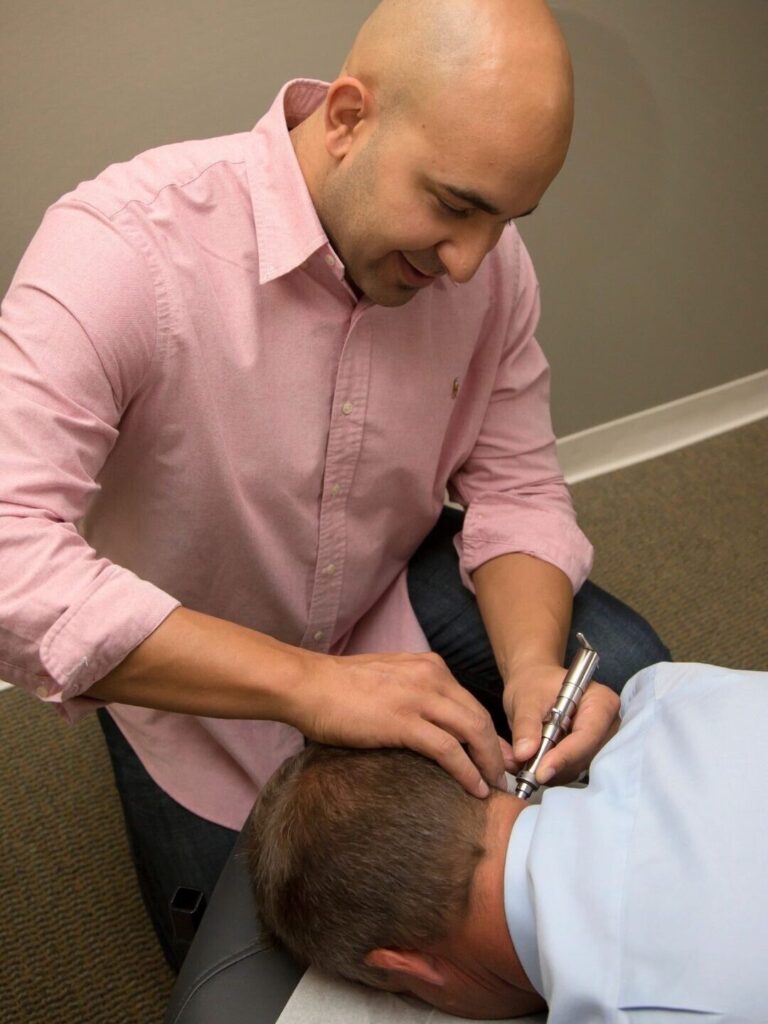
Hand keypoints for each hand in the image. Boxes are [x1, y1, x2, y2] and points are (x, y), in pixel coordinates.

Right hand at [288, 650, 514, 798]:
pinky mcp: (403, 721)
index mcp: (429, 667)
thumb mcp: (390, 680)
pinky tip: (474, 789)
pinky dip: (466, 771)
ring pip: (472, 732)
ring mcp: (418, 698)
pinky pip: (448, 750)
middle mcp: (431, 677)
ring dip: (488, 763)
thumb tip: (434, 723)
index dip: (489, 733)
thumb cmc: (340, 688)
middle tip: (507, 776)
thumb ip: (416, 694)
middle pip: (479, 717)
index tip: (500, 756)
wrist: (308, 685)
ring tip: (495, 787)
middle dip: (497, 750)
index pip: (470, 702)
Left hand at [503, 663, 619, 784]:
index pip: (588, 735)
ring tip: (520, 758)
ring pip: (575, 768)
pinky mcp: (588, 755)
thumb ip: (526, 725)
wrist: (534, 685)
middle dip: (553, 764)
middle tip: (521, 765)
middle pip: (584, 757)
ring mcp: (600, 743)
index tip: (540, 771)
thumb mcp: (526, 700)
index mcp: (601, 702)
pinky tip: (530, 759)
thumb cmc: (535, 684)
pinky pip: (569, 772)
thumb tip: (525, 753)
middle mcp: (607, 725)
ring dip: (547, 769)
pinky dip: (548, 770)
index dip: (565, 755)